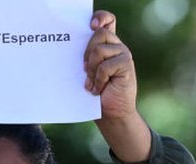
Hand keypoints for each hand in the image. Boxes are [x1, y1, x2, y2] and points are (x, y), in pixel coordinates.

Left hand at [83, 10, 150, 162]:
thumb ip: (84, 56)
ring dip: (91, 69)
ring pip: (100, 50)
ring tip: (92, 83)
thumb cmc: (95, 93)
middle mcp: (117, 46)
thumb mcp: (87, 72)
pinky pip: (106, 66)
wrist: (110, 114)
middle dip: (87, 52)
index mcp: (107, 44)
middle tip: (85, 71)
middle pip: (99, 34)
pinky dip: (98, 79)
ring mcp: (123, 54)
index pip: (107, 20)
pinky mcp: (126, 66)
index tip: (91, 25)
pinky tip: (98, 89)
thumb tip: (68, 43)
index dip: (100, 17)